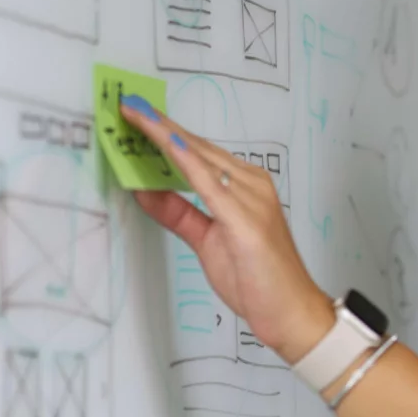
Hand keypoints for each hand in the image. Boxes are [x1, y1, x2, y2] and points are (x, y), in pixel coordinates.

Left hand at [120, 95, 333, 364]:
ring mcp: (252, 199)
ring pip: (201, 158)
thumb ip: (179, 214)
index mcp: (247, 187)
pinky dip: (186, 162)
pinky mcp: (246, 219)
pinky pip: (209, 183)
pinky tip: (168, 145)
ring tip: (135, 118)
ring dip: (165, 137)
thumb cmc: (258, 280)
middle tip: (127, 105)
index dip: (166, 132)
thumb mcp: (208, 242)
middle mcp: (252, 185)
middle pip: (198, 147)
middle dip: (160, 126)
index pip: (199, 153)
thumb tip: (144, 191)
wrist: (290, 311)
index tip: (136, 113)